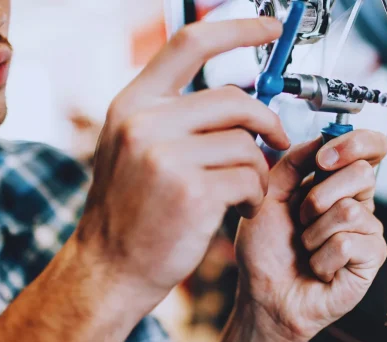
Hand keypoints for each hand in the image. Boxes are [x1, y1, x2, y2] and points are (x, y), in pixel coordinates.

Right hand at [73, 18, 289, 311]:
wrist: (109, 269)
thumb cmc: (131, 212)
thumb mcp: (134, 148)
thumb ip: (175, 116)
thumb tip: (237, 98)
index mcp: (133, 104)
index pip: (191, 43)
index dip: (238, 28)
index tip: (271, 27)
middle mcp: (145, 123)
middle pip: (235, 99)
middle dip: (266, 121)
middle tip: (277, 140)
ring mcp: (166, 157)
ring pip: (247, 144)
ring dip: (258, 170)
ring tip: (244, 191)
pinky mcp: (193, 192)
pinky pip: (251, 178)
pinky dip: (257, 195)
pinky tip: (240, 209)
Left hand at [235, 131, 386, 341]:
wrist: (263, 294)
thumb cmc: (266, 250)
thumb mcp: (269, 195)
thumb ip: (293, 163)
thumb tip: (322, 140)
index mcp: (337, 183)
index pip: (369, 148)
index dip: (355, 143)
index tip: (323, 158)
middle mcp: (357, 203)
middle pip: (362, 173)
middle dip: (318, 196)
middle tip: (301, 219)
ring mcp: (367, 231)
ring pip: (349, 210)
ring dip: (313, 232)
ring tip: (307, 248)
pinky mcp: (370, 258)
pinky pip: (348, 242)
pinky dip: (321, 257)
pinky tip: (318, 267)